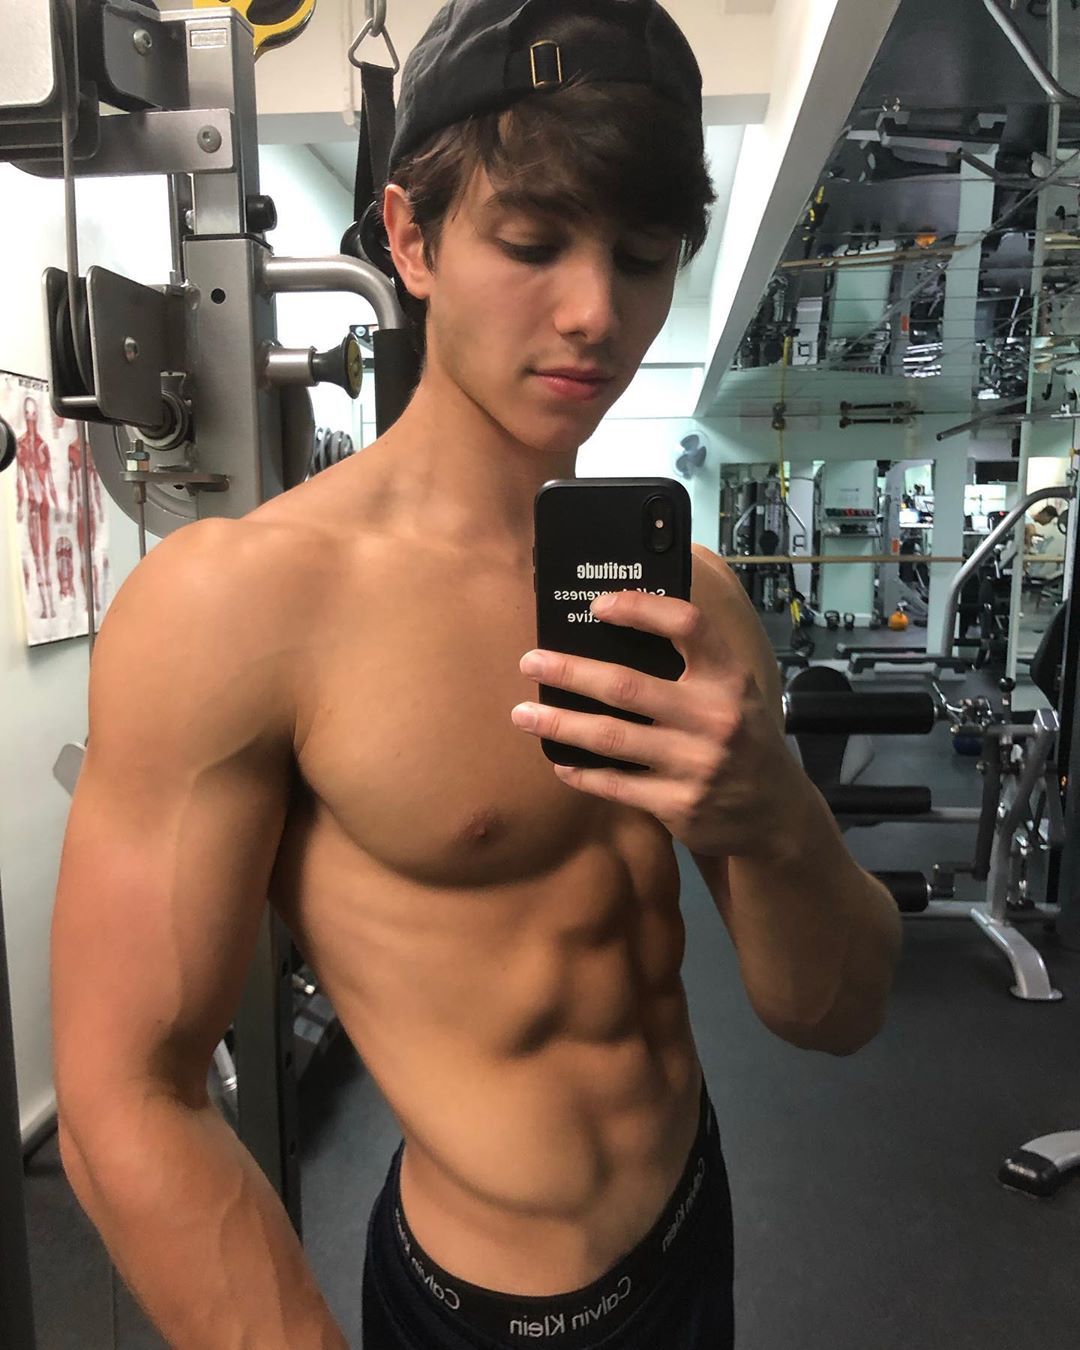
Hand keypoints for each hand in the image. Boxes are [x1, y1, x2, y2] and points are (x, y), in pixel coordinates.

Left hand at [511, 589, 799, 858]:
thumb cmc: (742, 739)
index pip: (687, 625)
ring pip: (611, 737)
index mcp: (729, 678)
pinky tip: (560, 762)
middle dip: (570, 671)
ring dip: (559, 723)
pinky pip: (616, 784)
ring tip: (523, 714)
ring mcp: (695, 763)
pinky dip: (582, 773)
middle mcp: (714, 717)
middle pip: (627, 686)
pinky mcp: (679, 804)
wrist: (776, 814)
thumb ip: (691, 668)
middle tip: (530, 661)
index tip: (597, 606)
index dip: (641, 609)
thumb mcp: (735, 694)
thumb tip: (615, 635)